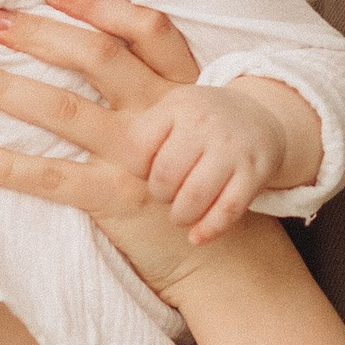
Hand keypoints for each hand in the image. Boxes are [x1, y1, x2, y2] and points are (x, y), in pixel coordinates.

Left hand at [0, 0, 236, 297]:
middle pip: (97, 57)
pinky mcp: (120, 197)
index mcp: (178, 87)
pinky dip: (9, 167)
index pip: (144, 28)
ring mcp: (139, 157)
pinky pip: (56, 178)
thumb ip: (144, 90)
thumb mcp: (180, 124)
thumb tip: (74, 52)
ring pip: (66, 111)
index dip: (99, 4)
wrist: (222, 252)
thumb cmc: (187, 179)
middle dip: (39, 34)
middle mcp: (160, 114)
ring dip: (8, 90)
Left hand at [117, 81, 292, 244]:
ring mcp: (232, 147)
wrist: (260, 117)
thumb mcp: (169, 112)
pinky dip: (209, 229)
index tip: (144, 173)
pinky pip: (227, 210)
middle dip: (160, 195)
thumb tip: (85, 173)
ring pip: (193, 197)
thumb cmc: (198, 124)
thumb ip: (139, 134)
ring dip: (181, 216)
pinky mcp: (255, 172)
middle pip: (164, 176)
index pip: (138, 147)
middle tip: (164, 196)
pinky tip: (197, 238)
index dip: (136, 169)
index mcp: (176, 106)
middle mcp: (205, 122)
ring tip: (179, 217)